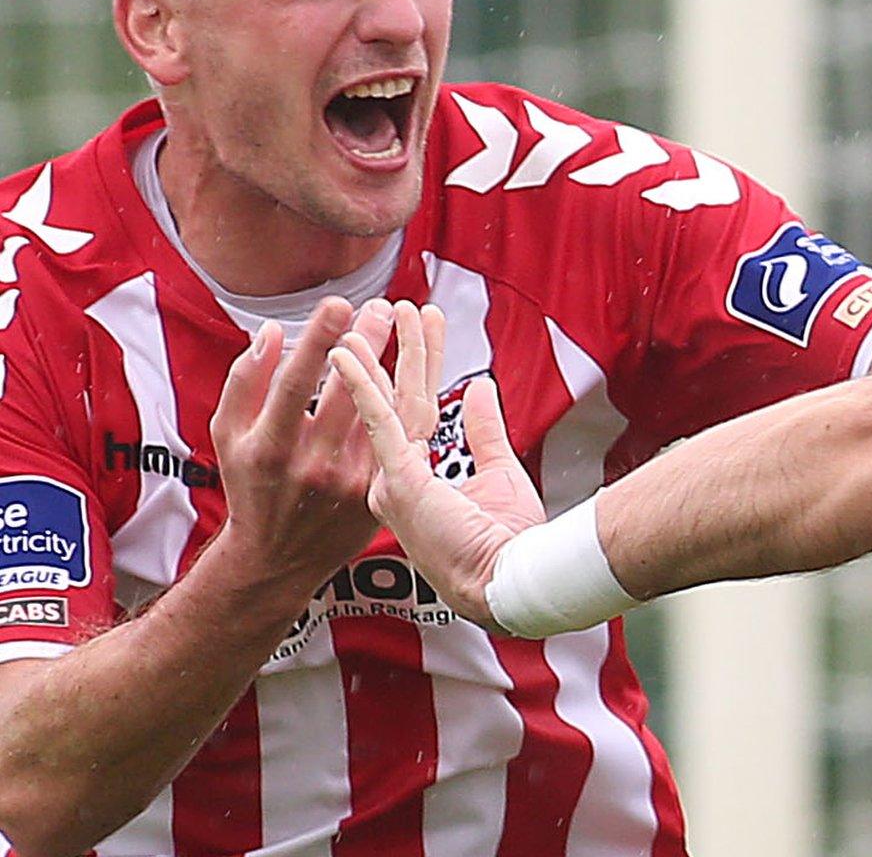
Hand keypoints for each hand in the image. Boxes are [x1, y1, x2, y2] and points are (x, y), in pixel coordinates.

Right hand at [207, 297, 396, 587]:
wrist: (277, 557)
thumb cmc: (250, 487)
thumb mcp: (226, 436)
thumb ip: (244, 381)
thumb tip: (270, 332)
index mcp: (270, 448)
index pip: (295, 384)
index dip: (318, 341)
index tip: (337, 303)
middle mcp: (314, 465)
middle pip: (348, 392)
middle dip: (368, 343)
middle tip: (382, 307)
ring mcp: (352, 480)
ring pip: (385, 410)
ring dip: (399, 362)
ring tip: (408, 323)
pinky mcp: (380, 491)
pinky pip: (404, 436)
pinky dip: (414, 396)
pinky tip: (420, 364)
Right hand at [330, 302, 543, 631]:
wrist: (509, 579)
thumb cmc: (507, 541)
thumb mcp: (498, 472)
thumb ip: (483, 429)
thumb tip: (477, 386)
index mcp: (416, 480)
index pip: (412, 410)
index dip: (419, 365)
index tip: (422, 326)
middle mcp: (394, 480)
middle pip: (395, 401)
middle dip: (399, 350)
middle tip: (400, 307)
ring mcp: (389, 482)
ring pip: (381, 404)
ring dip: (375, 356)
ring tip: (371, 315)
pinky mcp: (397, 480)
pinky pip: (376, 422)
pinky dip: (362, 384)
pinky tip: (347, 354)